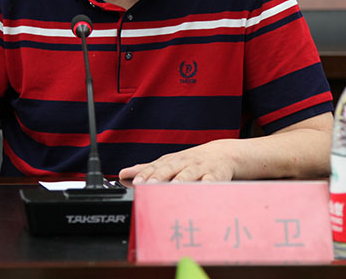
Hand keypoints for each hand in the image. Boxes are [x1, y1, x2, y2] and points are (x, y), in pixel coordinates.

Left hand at [118, 139, 236, 183]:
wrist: (222, 154)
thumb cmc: (191, 162)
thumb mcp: (169, 163)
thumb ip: (146, 170)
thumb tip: (123, 174)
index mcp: (171, 161)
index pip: (155, 168)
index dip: (145, 175)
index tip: (135, 182)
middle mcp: (184, 163)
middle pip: (170, 169)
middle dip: (159, 177)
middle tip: (149, 186)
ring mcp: (200, 168)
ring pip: (189, 175)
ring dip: (180, 181)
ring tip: (172, 189)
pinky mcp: (215, 176)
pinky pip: (211, 181)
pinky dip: (206, 186)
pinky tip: (202, 191)